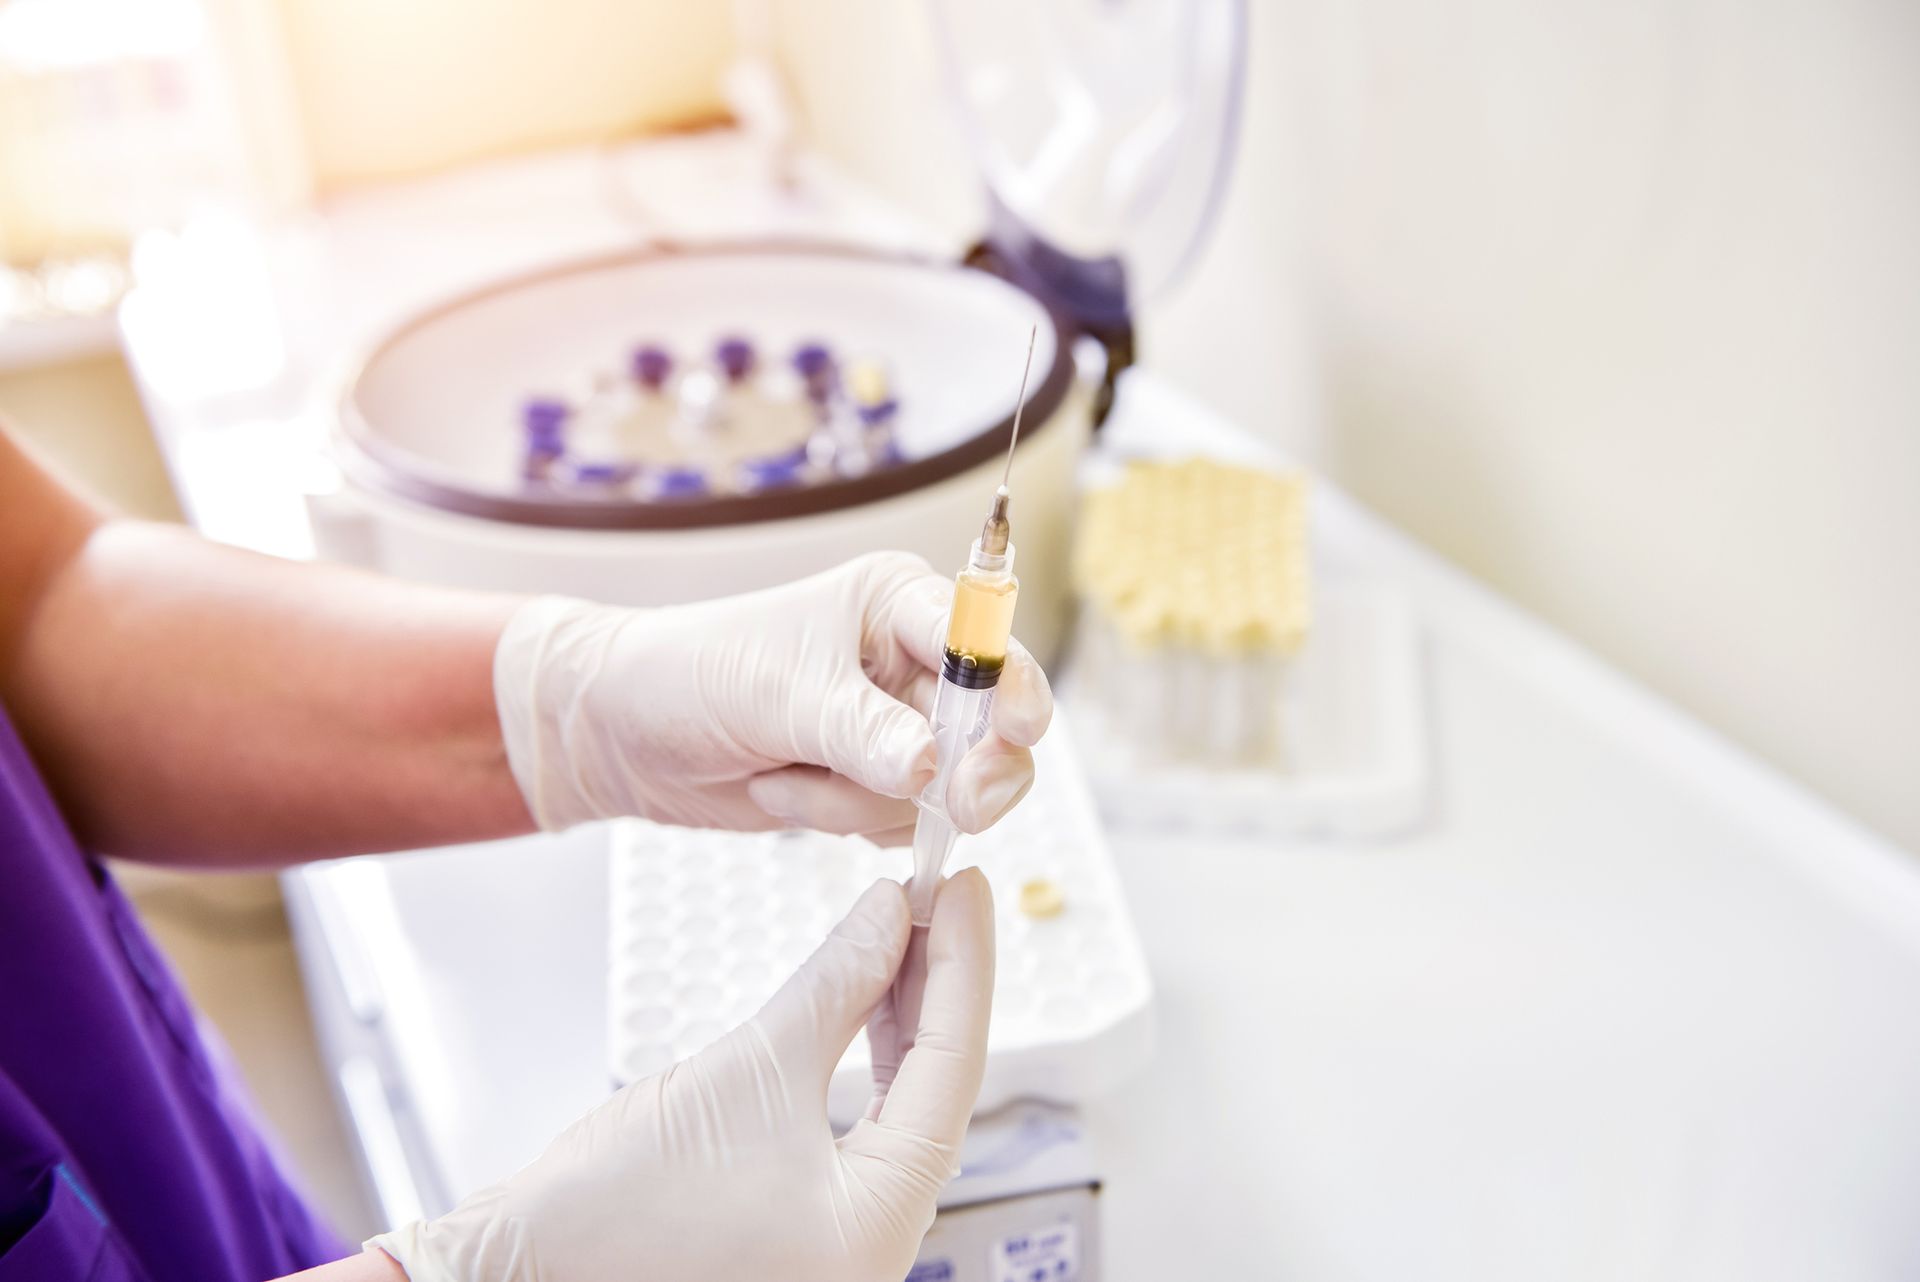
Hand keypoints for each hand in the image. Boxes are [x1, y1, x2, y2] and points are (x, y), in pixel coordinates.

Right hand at [368, 870, 994, 1281]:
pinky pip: (857, 1128)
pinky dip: (863, 1057)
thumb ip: (837, 987)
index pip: (955, 1070)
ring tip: (903, 929)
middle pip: (936, 1091)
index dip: (964, 966)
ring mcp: (835, 1245)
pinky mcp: (795, 1225)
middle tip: (940, 896)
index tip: (967, 890)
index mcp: (880, 1228)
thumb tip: (893, 916)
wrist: (511, 1275)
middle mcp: (873, 1249)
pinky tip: (863, 998)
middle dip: (937, 986)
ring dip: (902, 1015)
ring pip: (900, 1107)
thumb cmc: (610, 1212)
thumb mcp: (747, 1071)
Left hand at [493, 552, 1050, 838]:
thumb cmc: (693, 677)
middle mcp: (911, 662)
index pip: (982, 641)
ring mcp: (897, 729)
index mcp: (898, 604)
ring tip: (783, 770)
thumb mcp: (779, 695)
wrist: (622, 733)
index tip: (1020, 727)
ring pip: (945, 788)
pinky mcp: (874, 784)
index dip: (1012, 685)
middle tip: (956, 804)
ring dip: (861, 800)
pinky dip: (845, 821)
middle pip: (994, 727)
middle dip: (968, 772)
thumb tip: (932, 770)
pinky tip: (784, 789)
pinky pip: (904, 822)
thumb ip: (861, 730)